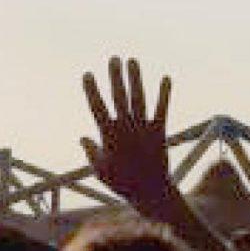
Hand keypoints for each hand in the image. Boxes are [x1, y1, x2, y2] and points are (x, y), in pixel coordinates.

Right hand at [81, 57, 176, 210]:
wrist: (150, 192)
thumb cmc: (121, 183)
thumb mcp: (100, 170)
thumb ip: (91, 152)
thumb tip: (82, 138)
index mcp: (109, 135)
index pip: (98, 107)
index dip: (92, 90)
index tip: (88, 74)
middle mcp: (126, 127)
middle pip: (119, 97)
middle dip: (115, 76)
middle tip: (113, 58)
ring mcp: (143, 128)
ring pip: (138, 98)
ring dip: (135, 78)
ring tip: (132, 61)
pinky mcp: (159, 131)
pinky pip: (162, 109)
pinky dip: (164, 93)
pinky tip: (166, 78)